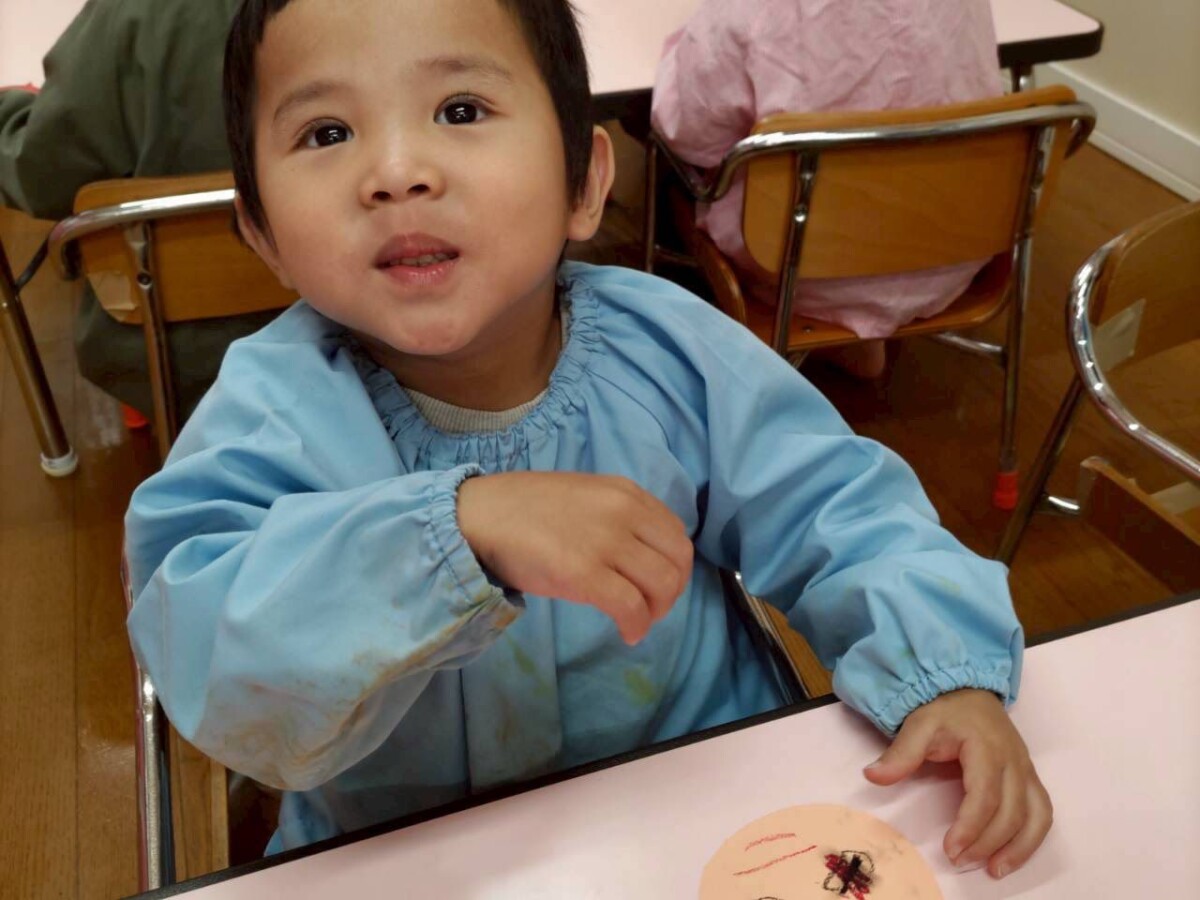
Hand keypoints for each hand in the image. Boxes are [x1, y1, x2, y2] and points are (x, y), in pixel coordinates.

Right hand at [457, 472, 693, 644]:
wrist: (479, 516)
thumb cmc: (524, 510)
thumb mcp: (584, 497)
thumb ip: (616, 517)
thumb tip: (638, 555)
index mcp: (625, 493)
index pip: (676, 533)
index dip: (674, 566)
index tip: (656, 584)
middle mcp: (624, 512)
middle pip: (677, 560)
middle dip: (671, 592)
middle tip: (650, 608)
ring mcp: (605, 542)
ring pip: (662, 584)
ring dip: (657, 611)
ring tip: (637, 621)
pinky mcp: (584, 573)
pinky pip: (632, 607)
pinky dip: (637, 626)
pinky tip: (627, 634)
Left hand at [862, 689, 1051, 878]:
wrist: (968, 689)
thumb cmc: (943, 709)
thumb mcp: (918, 725)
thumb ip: (900, 753)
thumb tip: (873, 776)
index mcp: (987, 748)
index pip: (985, 796)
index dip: (970, 827)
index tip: (951, 849)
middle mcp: (1014, 761)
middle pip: (1011, 812)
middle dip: (987, 843)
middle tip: (959, 860)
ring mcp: (1026, 769)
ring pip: (1036, 815)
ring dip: (1019, 848)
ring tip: (994, 870)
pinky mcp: (1030, 776)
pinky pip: (1042, 811)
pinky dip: (1032, 837)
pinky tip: (1013, 855)